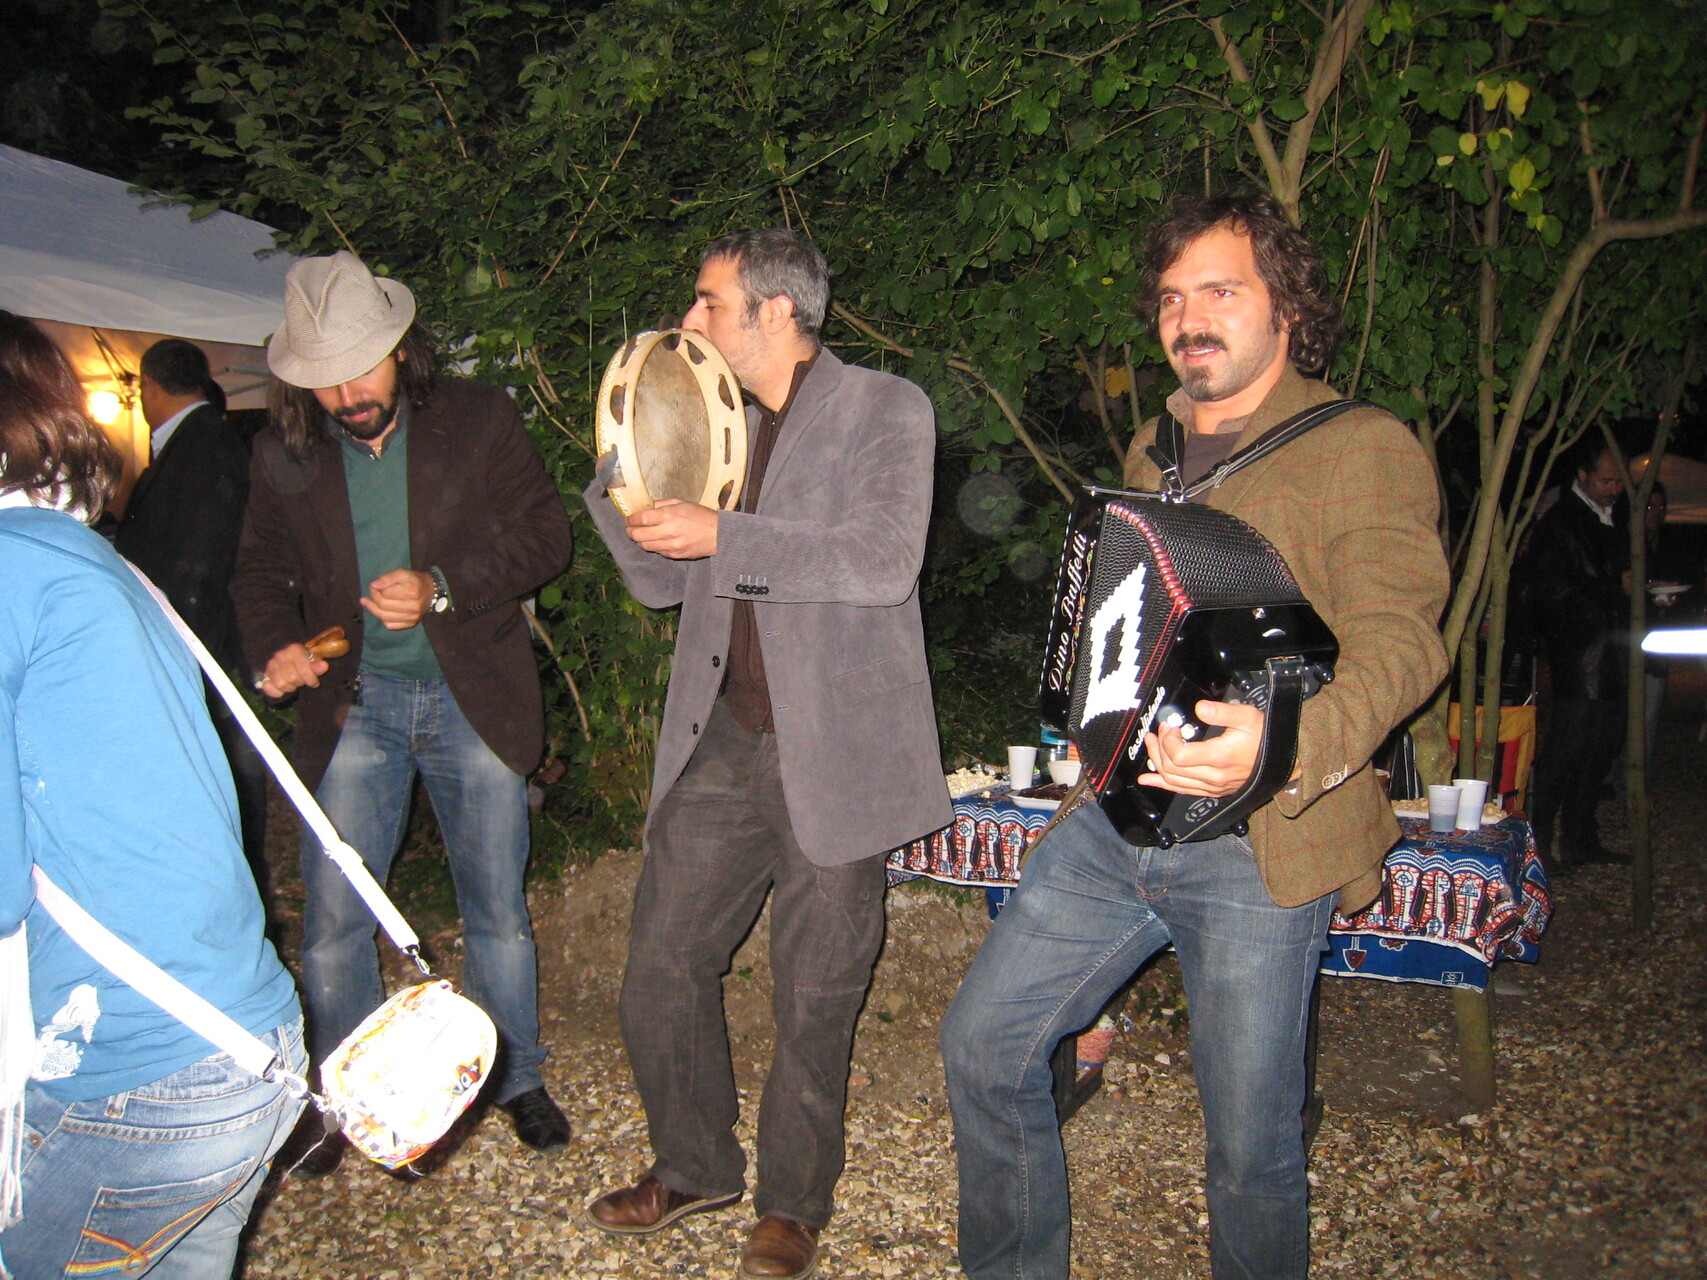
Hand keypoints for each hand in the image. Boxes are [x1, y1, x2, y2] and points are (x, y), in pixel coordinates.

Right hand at [259, 643, 328, 697]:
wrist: (291, 662)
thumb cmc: (305, 663)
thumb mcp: (314, 663)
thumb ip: (318, 666)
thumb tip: (324, 666)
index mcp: (295, 649)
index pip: (304, 669)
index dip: (311, 679)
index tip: (314, 682)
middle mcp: (280, 655)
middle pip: (292, 678)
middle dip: (300, 683)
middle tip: (302, 681)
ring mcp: (271, 665)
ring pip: (281, 684)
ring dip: (290, 687)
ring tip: (294, 683)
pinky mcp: (264, 675)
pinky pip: (268, 689)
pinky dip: (277, 692)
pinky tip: (283, 689)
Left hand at [361, 568, 434, 629]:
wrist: (431, 592)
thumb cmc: (415, 581)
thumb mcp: (403, 573)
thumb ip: (388, 578)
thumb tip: (374, 585)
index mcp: (412, 591)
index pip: (385, 593)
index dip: (375, 589)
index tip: (374, 585)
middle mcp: (413, 606)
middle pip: (383, 605)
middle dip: (374, 598)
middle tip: (372, 592)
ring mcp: (412, 617)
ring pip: (384, 617)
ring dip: (373, 609)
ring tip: (368, 602)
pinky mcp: (411, 624)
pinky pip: (390, 625)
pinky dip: (382, 619)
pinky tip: (381, 611)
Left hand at [626, 499, 718, 558]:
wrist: (718, 534)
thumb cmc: (700, 516)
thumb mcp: (681, 503)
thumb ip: (661, 504)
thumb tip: (645, 507)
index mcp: (669, 514)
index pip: (641, 518)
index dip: (631, 519)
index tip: (630, 519)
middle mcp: (668, 531)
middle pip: (638, 535)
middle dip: (630, 531)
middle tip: (630, 529)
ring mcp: (671, 545)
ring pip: (645, 546)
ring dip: (640, 540)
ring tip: (642, 535)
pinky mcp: (674, 555)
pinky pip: (657, 552)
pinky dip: (654, 546)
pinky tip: (657, 541)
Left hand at [1137, 699, 1265, 797]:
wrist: (1280, 761)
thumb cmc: (1265, 738)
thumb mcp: (1247, 717)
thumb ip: (1221, 712)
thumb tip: (1199, 708)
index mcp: (1220, 757)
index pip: (1179, 755)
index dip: (1167, 739)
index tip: (1169, 725)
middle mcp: (1213, 777)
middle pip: (1171, 768)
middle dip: (1158, 748)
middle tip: (1156, 732)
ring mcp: (1212, 787)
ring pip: (1173, 781)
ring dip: (1157, 763)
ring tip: (1151, 746)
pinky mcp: (1212, 791)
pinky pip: (1181, 790)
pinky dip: (1162, 784)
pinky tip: (1149, 779)